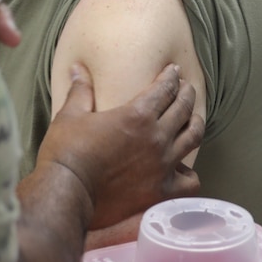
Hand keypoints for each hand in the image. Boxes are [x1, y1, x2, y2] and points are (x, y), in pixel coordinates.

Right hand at [36, 63, 204, 230]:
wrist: (67, 192)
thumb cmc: (66, 152)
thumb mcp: (70, 115)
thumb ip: (80, 91)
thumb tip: (77, 68)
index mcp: (137, 114)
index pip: (164, 88)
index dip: (171, 76)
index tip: (173, 70)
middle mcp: (156, 137)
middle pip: (183, 108)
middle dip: (186, 93)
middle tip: (186, 87)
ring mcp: (163, 165)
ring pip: (193, 137)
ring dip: (195, 123)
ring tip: (193, 119)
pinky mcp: (161, 191)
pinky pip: (190, 181)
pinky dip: (189, 173)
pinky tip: (183, 168)